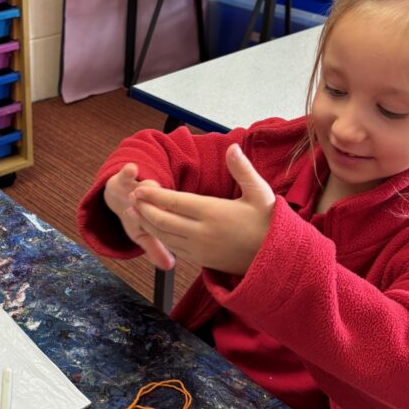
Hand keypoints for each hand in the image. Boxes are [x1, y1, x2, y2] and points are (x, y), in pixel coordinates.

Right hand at [104, 163, 174, 270]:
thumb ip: (155, 249)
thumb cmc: (134, 216)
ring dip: (148, 188)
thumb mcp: (143, 234)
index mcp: (163, 211)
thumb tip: (169, 267)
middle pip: (163, 201)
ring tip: (146, 188)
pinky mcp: (125, 177)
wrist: (118, 196)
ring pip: (149, 186)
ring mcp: (140, 186)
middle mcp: (155, 197)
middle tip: (162, 209)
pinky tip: (132, 169)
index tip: (175, 231)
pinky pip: (128, 172)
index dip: (170, 225)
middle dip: (161, 206)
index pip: (169, 219)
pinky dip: (129, 171)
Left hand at [130, 144, 275, 274]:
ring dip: (147, 224)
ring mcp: (201, 250)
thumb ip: (243, 170)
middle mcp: (203, 234)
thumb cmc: (270, 223)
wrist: (277, 260)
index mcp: (214, 213)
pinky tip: (153, 229)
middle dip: (144, 209)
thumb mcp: (260, 193)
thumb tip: (232, 147)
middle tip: (130, 198)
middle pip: (163, 221)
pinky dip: (159, 237)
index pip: (175, 202)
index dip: (154, 195)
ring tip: (134, 211)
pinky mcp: (202, 261)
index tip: (139, 187)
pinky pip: (174, 248)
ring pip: (165, 237)